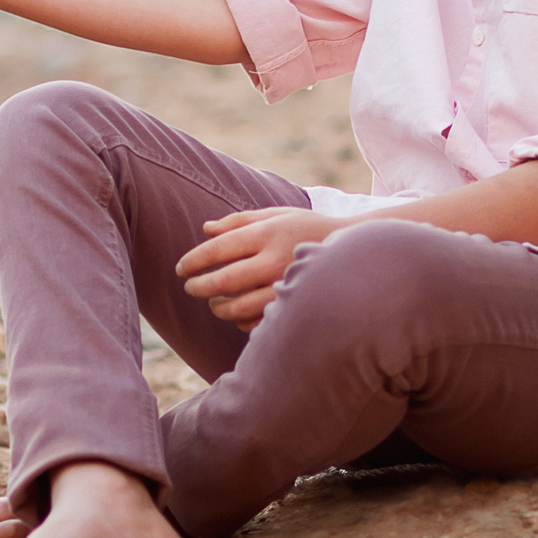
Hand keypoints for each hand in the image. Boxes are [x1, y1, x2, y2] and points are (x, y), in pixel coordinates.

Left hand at [174, 208, 342, 330]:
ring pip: (239, 308)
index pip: (218, 249)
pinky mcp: (295, 308)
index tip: (181, 269)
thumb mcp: (277, 214)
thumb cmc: (308, 228)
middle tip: (189, 288)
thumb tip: (205, 228)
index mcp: (268, 233)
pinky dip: (242, 321)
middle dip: (200, 287)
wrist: (356, 251)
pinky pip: (259, 322)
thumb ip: (239, 220)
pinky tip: (238, 315)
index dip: (194, 260)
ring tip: (214, 303)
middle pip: (224, 281)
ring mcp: (287, 287)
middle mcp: (276, 260)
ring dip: (219, 308)